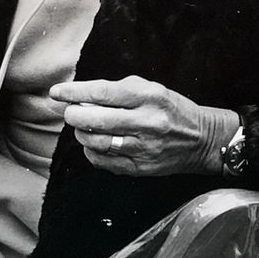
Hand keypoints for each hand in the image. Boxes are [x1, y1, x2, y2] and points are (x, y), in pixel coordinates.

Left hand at [50, 76, 238, 176]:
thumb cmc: (170, 108)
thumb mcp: (149, 89)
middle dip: (75, 115)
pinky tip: (94, 144)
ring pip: (98, 143)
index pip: (103, 93)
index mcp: (148, 97)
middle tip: (70, 112)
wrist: (202, 139)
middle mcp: (146, 123)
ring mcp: (144, 149)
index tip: (56, 92)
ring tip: (83, 127)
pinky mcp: (142, 169)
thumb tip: (82, 97)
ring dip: (82, 134)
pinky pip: (106, 162)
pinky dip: (92, 152)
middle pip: (97, 120)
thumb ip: (117, 91)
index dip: (75, 92)